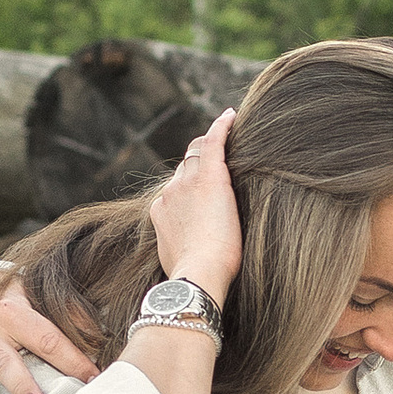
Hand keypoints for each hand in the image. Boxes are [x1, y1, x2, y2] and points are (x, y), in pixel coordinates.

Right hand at [149, 109, 241, 308]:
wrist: (198, 275)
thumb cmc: (195, 276)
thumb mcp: (178, 260)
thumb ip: (181, 246)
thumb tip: (187, 250)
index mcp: (161, 211)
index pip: (176, 189)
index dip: (191, 187)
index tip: (206, 190)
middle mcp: (169, 193)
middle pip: (185, 168)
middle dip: (200, 165)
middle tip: (223, 164)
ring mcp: (186, 184)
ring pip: (197, 154)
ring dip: (212, 147)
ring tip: (231, 138)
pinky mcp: (209, 178)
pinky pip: (213, 142)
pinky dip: (222, 127)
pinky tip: (231, 116)